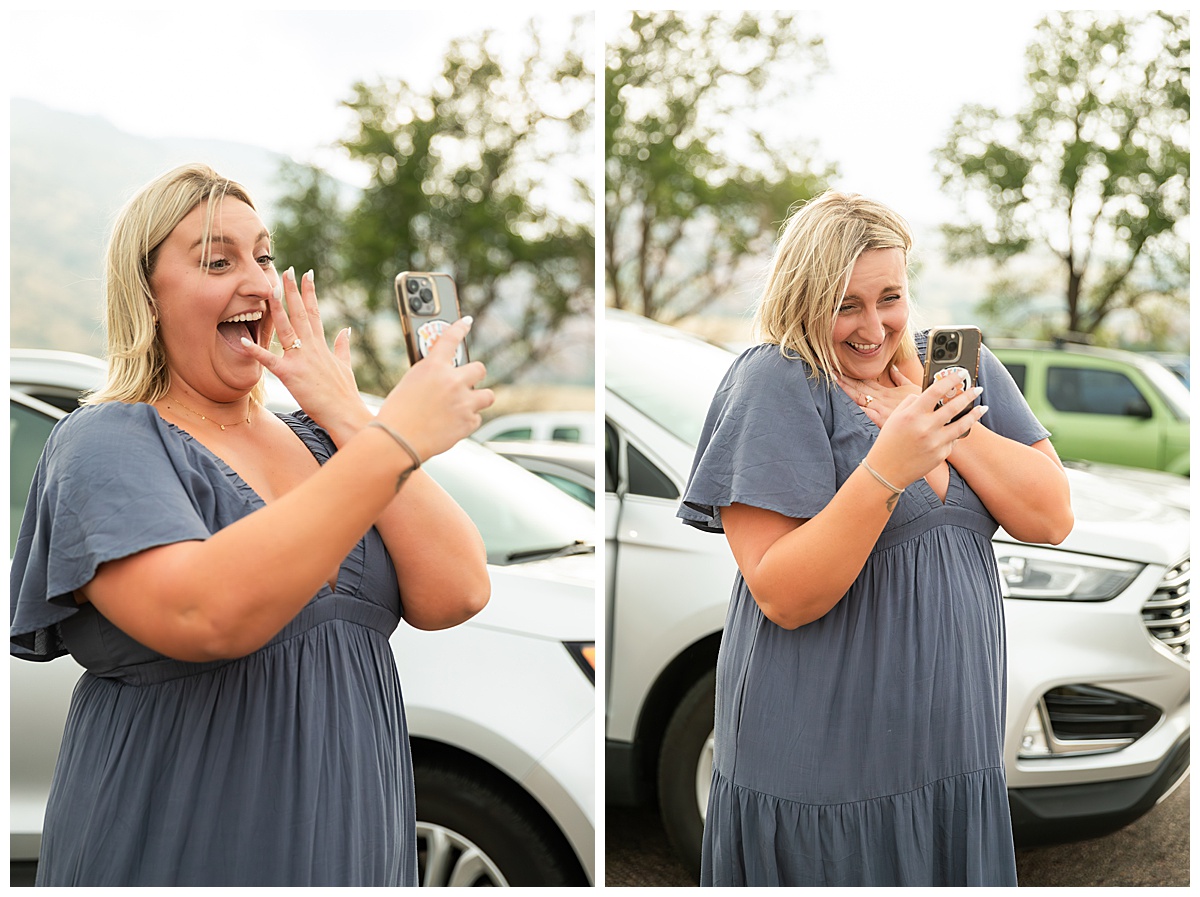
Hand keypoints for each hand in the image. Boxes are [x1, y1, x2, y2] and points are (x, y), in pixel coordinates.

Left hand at [240, 267, 364, 431]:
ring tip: (270, 289)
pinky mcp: (290, 374)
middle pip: (301, 313)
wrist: (345, 413)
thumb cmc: (344, 394)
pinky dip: (256, 351)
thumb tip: (346, 330)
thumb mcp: (346, 365)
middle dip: (293, 291)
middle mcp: (311, 347)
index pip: (315, 312)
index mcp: (321, 345)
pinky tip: (243, 340)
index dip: (310, 292)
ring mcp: (300, 359)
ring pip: (287, 328)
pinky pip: (269, 360)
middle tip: (287, 270)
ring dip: (277, 309)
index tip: (307, 274)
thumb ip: (343, 346)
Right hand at [376, 317, 494, 461]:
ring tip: (465, 405)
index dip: (460, 327)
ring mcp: (464, 402)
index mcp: (433, 366)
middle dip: (474, 375)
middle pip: (479, 369)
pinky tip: (453, 424)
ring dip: (478, 399)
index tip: (466, 322)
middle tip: (466, 382)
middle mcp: (453, 381)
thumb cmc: (397, 414)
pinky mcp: (468, 422)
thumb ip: (430, 376)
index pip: (450, 338)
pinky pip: (477, 418)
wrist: (397, 441)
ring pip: (488, 395)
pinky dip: (468, 421)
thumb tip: (444, 375)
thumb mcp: (409, 383)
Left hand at [837, 363, 920, 428]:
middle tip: (830, 369)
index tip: (837, 368)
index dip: (850, 375)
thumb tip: (893, 368)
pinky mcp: (884, 420)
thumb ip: (899, 378)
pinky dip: (860, 408)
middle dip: (844, 379)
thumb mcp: (910, 389)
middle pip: (857, 388)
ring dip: (847, 389)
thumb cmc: (921, 406)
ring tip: (835, 379)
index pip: (863, 381)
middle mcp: (880, 400)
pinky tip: (850, 403)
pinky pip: (869, 414)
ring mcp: (880, 410)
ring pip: (860, 398)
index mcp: (884, 392)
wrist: (932, 419)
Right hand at [865, 374, 986, 488]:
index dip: (951, 379)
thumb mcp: (895, 417)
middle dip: (969, 395)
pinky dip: (955, 433)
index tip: (961, 373)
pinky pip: (953, 440)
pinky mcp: (941, 455)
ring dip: (974, 414)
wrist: (886, 470)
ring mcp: (935, 442)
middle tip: (978, 388)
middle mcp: (925, 427)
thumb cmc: (889, 441)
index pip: (936, 390)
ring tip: (982, 407)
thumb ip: (911, 402)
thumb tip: (929, 394)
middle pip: (954, 406)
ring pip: (962, 424)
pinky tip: (957, 430)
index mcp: (912, 414)